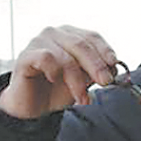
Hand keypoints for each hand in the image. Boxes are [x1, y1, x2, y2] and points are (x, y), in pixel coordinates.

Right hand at [0, 26, 120, 118]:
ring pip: (66, 57)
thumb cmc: (56, 90)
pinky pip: (46, 58)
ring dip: (77, 80)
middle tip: (105, 82)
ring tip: (81, 98)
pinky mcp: (26, 56)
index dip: (105, 50)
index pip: (92, 36)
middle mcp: (54, 34)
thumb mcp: (82, 80)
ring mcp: (38, 42)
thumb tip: (112, 68)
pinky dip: (55, 71)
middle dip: (96, 66)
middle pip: (81, 45)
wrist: (32, 107)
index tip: (114, 65)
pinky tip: (54, 80)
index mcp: (70, 36)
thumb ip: (95, 72)